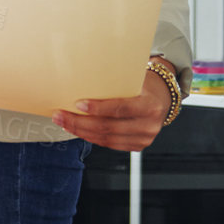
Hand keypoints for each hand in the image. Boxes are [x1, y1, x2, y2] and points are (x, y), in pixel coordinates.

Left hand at [50, 66, 171, 151]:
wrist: (163, 97)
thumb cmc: (144, 83)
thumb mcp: (134, 78)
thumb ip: (114, 82)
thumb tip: (82, 79)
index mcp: (149, 105)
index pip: (120, 108)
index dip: (98, 108)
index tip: (78, 104)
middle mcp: (148, 125)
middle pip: (109, 127)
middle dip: (80, 122)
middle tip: (61, 115)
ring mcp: (144, 138)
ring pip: (106, 139)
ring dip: (82, 132)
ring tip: (64, 122)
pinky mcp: (137, 145)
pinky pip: (110, 144)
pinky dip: (92, 137)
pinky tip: (79, 130)